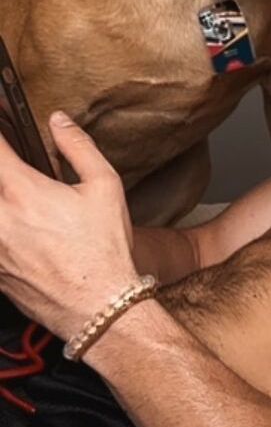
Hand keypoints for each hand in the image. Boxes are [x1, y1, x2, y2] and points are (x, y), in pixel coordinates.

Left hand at [0, 112, 136, 338]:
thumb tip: (58, 120)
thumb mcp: (105, 186)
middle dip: (1, 167)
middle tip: (15, 168)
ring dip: (2, 199)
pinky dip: (3, 228)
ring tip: (26, 205)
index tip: (2, 119)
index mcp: (23, 192)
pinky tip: (21, 229)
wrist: (99, 307)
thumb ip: (78, 147)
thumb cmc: (105, 248)